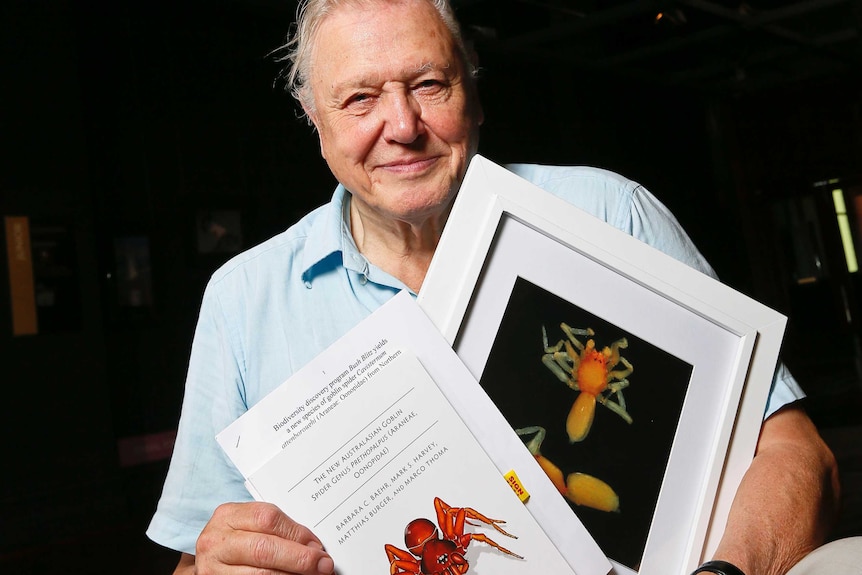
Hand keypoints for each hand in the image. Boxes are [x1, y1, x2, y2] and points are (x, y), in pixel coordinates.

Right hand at [186, 501, 334, 574]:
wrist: (211, 562)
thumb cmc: (236, 540)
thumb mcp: (247, 525)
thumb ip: (275, 529)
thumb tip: (313, 545)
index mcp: (227, 516)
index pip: (268, 518)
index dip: (297, 533)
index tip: (318, 545)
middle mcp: (216, 542)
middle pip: (265, 549)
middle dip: (299, 558)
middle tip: (324, 565)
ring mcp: (213, 568)